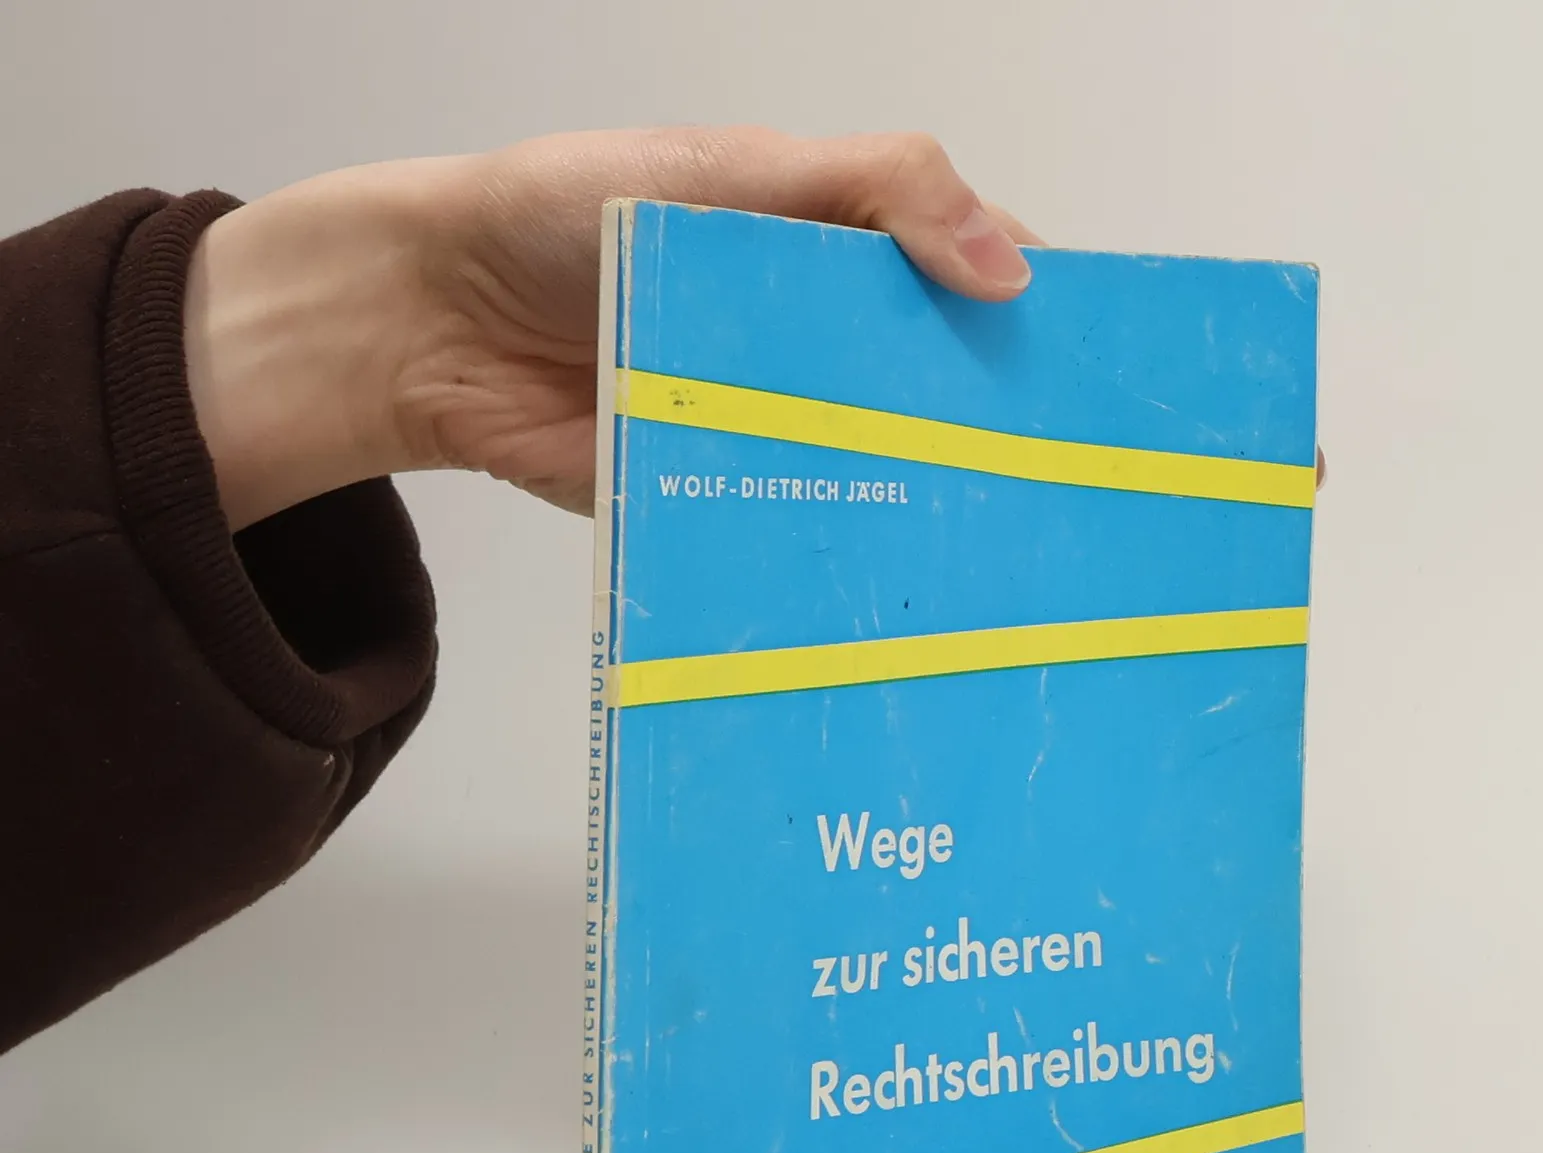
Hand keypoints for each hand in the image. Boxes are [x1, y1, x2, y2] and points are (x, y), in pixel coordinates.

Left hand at [184, 128, 1039, 528]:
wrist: (433, 324)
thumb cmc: (565, 216)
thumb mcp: (728, 170)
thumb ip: (871, 189)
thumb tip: (1010, 269)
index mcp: (833, 244)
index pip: (966, 271)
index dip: (1035, 311)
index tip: (1107, 365)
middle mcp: (820, 340)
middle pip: (940, 385)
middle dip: (1004, 428)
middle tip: (1077, 482)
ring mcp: (779, 426)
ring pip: (883, 468)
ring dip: (937, 502)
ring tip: (1017, 551)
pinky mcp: (732, 502)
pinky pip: (806, 531)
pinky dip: (849, 557)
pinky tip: (907, 590)